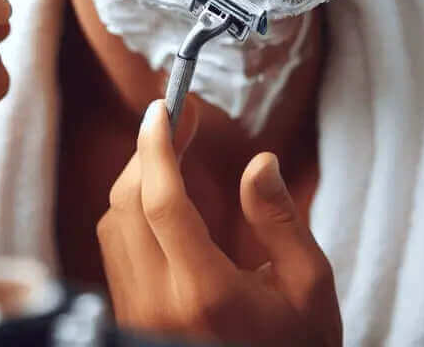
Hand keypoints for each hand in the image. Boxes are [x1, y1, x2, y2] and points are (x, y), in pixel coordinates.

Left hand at [97, 98, 341, 346]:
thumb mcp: (310, 287)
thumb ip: (280, 220)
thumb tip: (259, 161)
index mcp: (206, 292)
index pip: (162, 202)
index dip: (158, 146)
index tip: (164, 107)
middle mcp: (158, 302)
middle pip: (129, 203)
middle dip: (148, 150)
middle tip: (178, 120)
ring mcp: (137, 312)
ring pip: (113, 222)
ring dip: (137, 176)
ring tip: (171, 151)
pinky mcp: (129, 317)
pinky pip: (114, 246)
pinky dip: (130, 207)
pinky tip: (161, 195)